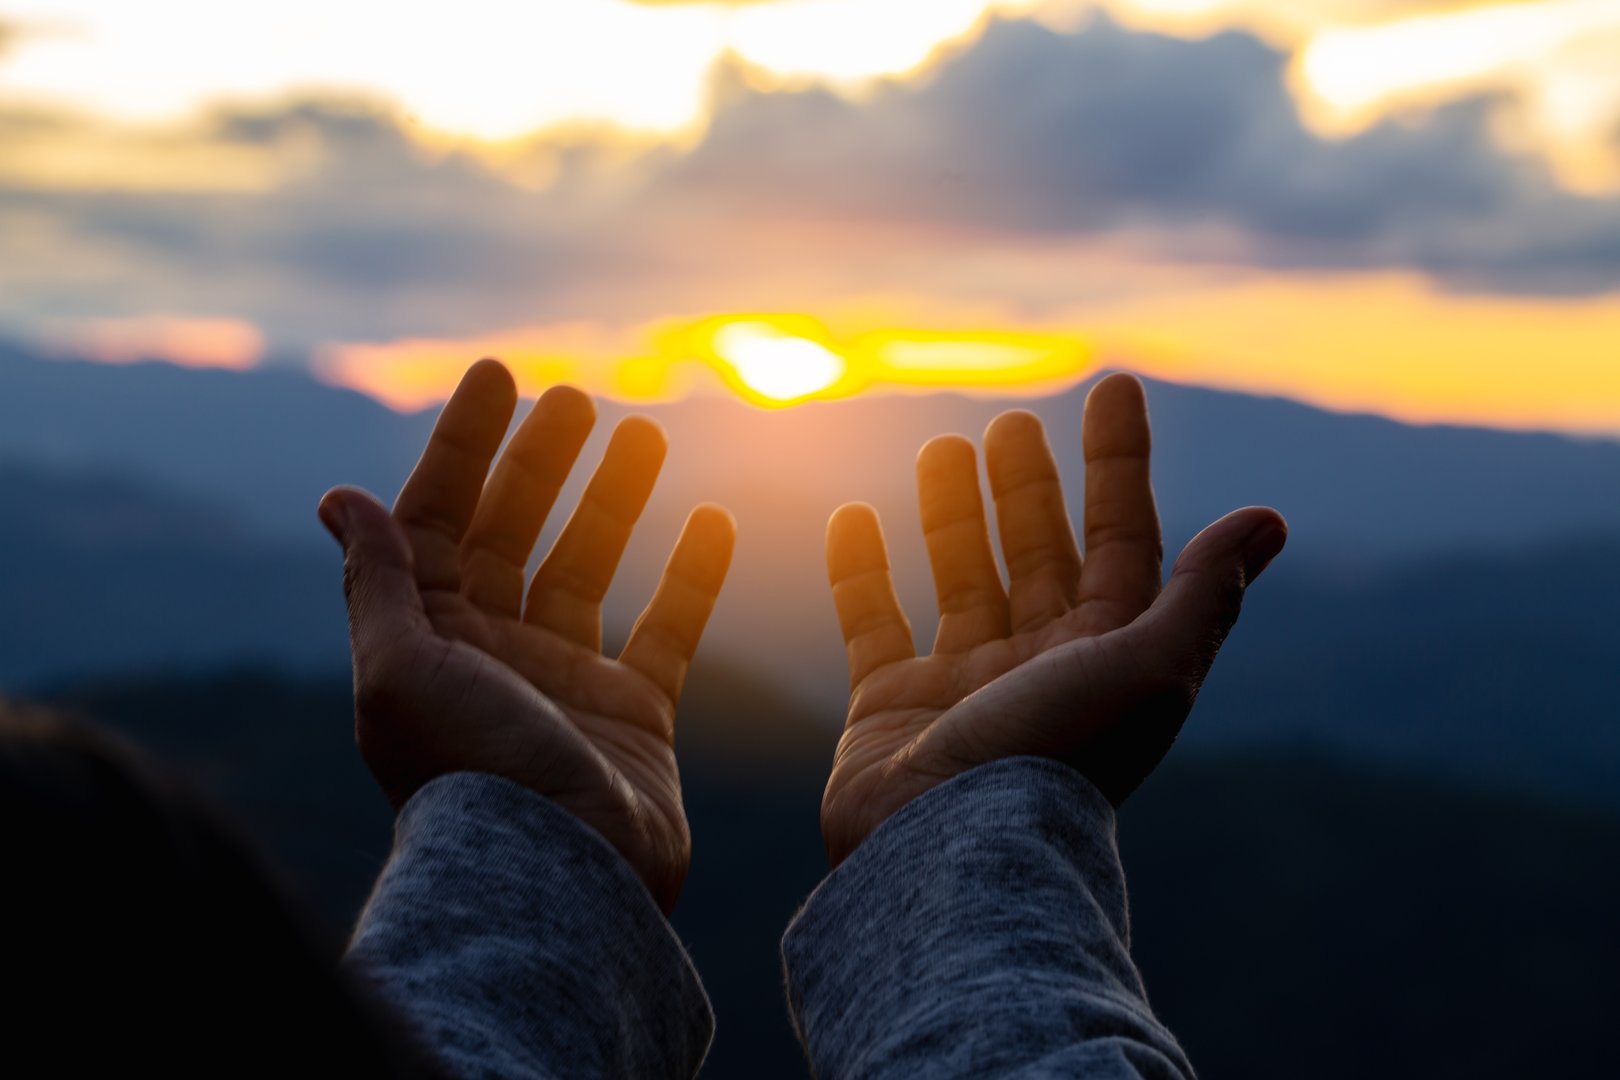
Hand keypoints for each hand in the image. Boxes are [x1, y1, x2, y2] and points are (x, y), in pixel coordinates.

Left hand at [318, 360, 734, 910]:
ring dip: (614, 500)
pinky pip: (668, 629)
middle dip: (541, 462)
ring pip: (590, 566)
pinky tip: (714, 520)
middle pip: (516, 532)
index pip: (441, 519)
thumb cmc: (477, 776)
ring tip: (644, 431)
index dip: (463, 445)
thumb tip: (338, 499)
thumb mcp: (402, 672)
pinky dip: (692, 577)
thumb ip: (377, 584)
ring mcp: (565, 681)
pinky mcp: (633, 712)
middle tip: (576, 397)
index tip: (498, 376)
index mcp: (430, 638)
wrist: (565, 879)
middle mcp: (492, 652)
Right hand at [820, 374, 1285, 865]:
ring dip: (953, 514)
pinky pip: (873, 624)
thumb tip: (1269, 519)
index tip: (1114, 385)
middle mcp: (1040, 666)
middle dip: (1030, 486)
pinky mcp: (889, 708)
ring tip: (942, 445)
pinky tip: (852, 514)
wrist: (951, 858)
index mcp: (1109, 655)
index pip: (1122, 539)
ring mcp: (964, 687)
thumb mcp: (1147, 671)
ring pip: (960, 578)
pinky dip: (860, 570)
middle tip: (1012, 422)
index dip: (1122, 463)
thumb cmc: (1056, 760)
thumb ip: (1200, 595)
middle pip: (1038, 554)